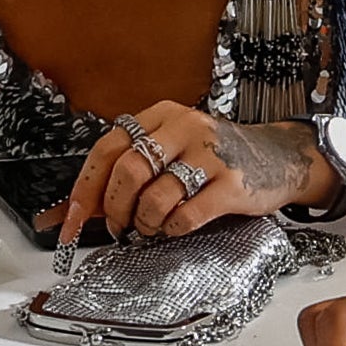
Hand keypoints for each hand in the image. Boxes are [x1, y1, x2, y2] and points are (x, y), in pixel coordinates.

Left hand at [46, 101, 300, 245]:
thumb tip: (67, 212)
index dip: (85, 188)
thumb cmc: (214, 158)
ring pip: (156, 197)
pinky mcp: (233, 184)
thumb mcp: (170, 150)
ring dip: (145, 222)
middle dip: (115, 208)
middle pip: (129, 171)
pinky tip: (176, 227)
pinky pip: (187, 216)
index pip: (108, 148)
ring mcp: (211, 155)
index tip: (71, 220)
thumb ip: (123, 174)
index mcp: (163, 116)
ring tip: (151, 226)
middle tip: (120, 226)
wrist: (277, 158)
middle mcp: (185, 128)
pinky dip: (172, 229)